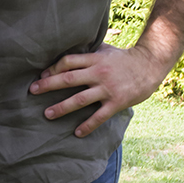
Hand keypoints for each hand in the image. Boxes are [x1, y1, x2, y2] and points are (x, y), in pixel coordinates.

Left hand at [29, 44, 164, 136]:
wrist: (150, 65)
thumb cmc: (125, 58)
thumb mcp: (106, 49)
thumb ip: (89, 51)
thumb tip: (71, 50)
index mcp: (94, 59)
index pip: (68, 62)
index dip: (53, 69)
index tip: (41, 75)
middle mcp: (98, 73)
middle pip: (69, 79)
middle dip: (49, 85)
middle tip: (33, 91)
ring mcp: (107, 89)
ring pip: (80, 99)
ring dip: (62, 107)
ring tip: (47, 114)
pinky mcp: (116, 102)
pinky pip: (99, 116)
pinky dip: (88, 126)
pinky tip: (77, 133)